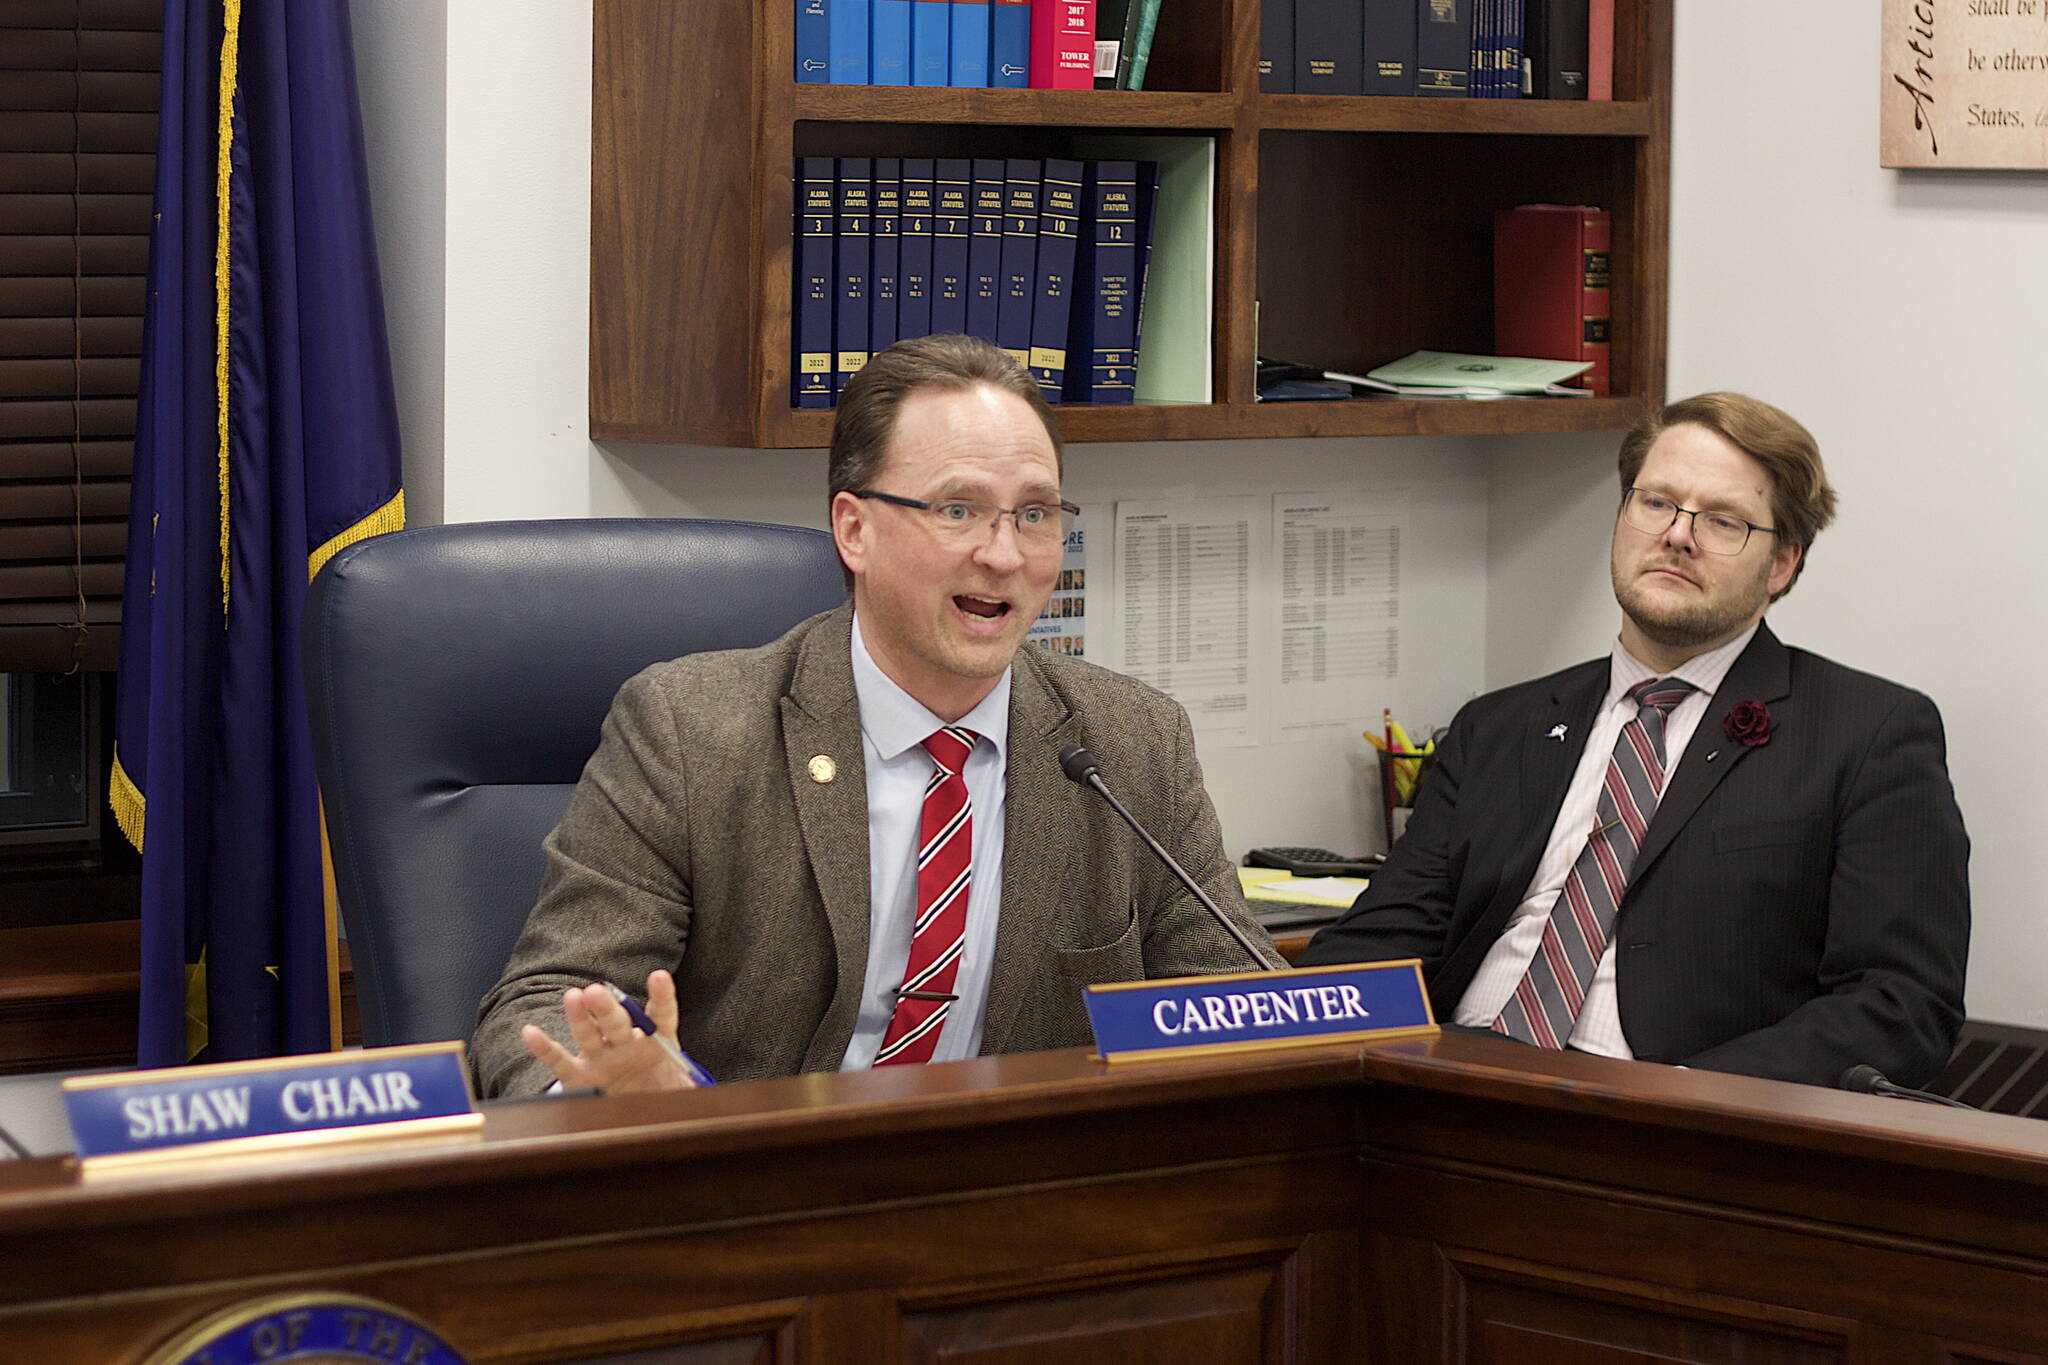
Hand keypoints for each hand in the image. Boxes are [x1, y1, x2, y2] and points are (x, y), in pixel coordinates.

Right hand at [519, 969, 694, 1093]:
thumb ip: (692, 1088)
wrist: (639, 1110)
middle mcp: (626, 1044)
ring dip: (580, 1017)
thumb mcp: (683, 1090)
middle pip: (617, 1022)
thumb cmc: (662, 1091)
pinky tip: (531, 1033)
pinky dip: (544, 1048)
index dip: (661, 997)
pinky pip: (560, 1061)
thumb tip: (710, 1099)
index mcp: (656, 1041)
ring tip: (573, 998)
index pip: (661, 1015)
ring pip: (589, 1034)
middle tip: (596, 991)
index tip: (659, 977)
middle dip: (607, 1007)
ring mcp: (601, 1057)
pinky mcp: (580, 1076)